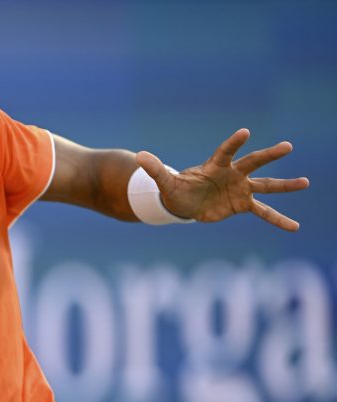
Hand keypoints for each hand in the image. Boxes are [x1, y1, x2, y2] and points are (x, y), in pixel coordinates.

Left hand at [136, 129, 309, 230]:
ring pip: (266, 186)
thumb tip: (138, 156)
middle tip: (287, 146)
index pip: (225, 152)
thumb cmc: (175, 189)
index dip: (234, 143)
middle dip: (268, 155)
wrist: (183, 203)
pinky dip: (278, 219)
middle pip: (252, 163)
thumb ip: (155, 169)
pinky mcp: (242, 205)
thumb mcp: (164, 182)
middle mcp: (232, 174)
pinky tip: (294, 227)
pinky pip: (263, 213)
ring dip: (285, 185)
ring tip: (305, 182)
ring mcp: (240, 189)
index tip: (246, 132)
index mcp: (214, 165)